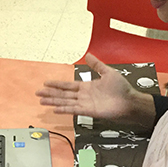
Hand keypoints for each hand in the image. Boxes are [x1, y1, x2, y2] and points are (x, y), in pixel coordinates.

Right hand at [36, 53, 155, 127]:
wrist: (129, 101)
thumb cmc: (122, 89)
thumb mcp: (108, 72)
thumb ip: (96, 65)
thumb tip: (88, 55)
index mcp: (87, 87)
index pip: (68, 85)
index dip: (57, 84)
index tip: (46, 83)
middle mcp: (84, 96)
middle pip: (63, 94)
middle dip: (50, 93)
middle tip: (38, 93)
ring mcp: (85, 104)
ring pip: (65, 102)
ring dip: (53, 101)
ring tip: (42, 101)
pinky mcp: (89, 111)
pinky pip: (74, 110)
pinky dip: (64, 109)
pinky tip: (55, 109)